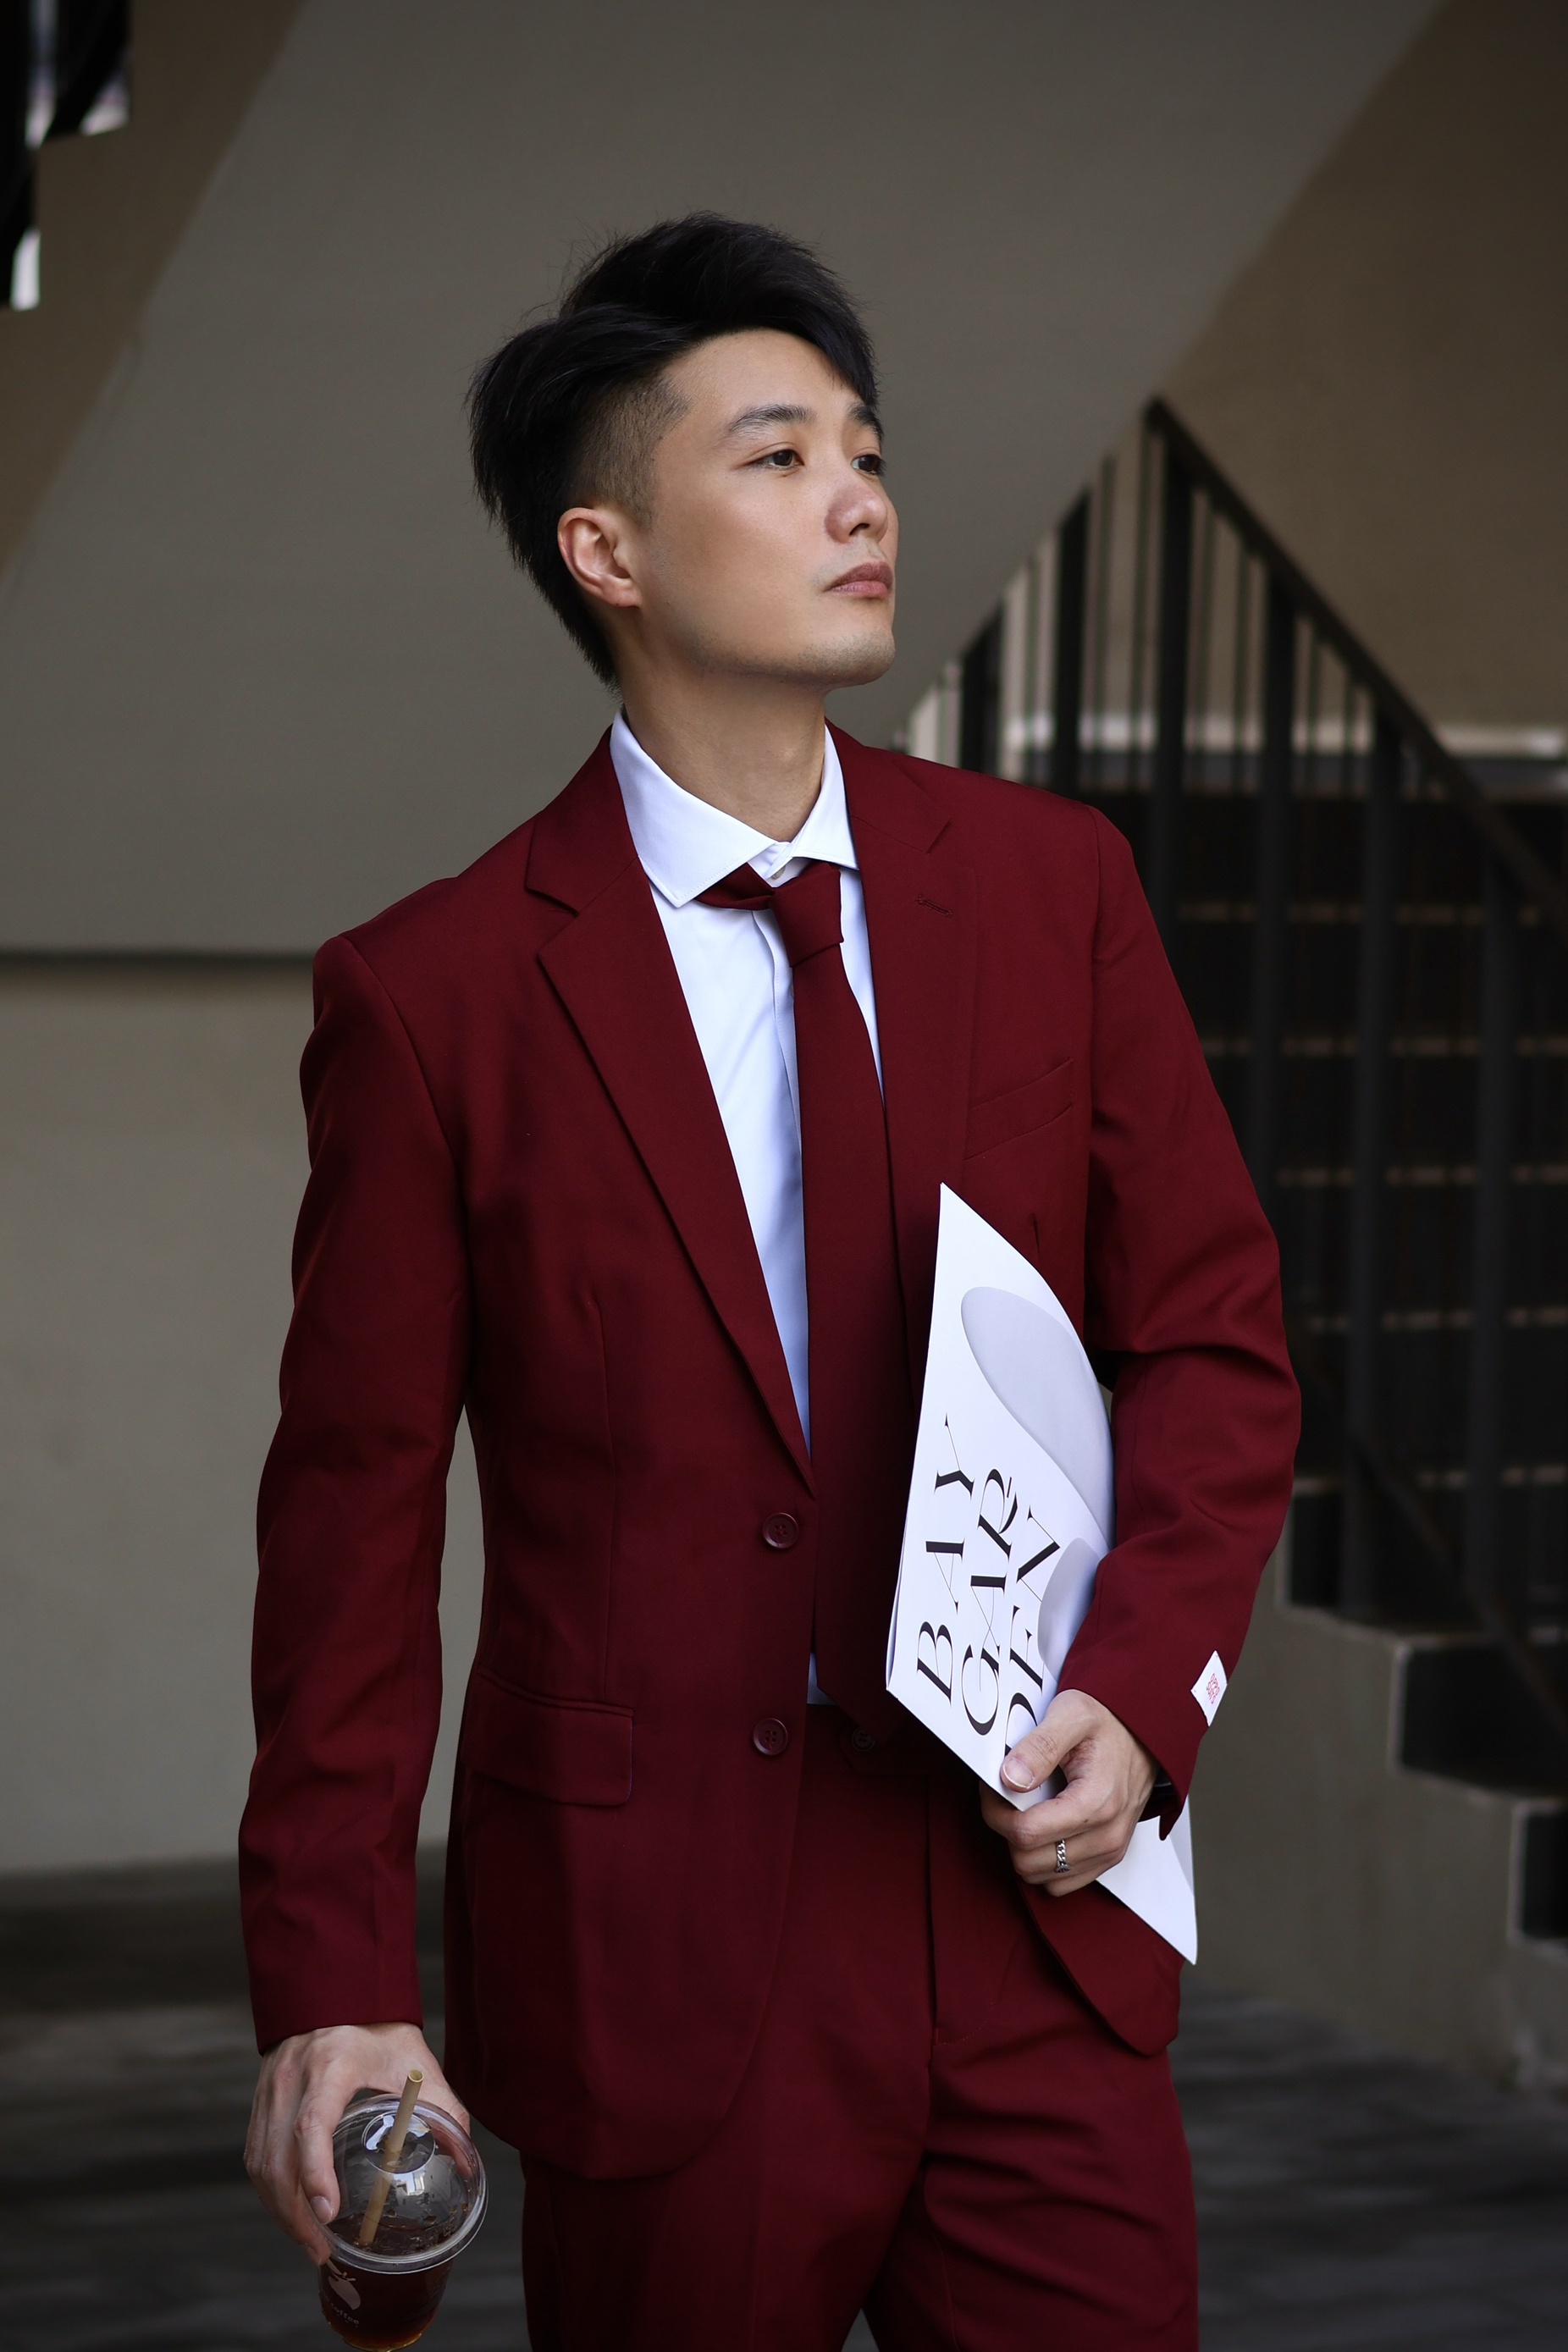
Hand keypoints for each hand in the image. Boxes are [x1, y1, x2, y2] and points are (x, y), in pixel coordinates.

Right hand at [245, 2022, 466, 2261]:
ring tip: (310, 2243)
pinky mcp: (261, 2100)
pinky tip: (291, 2213)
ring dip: (280, 2211)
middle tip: (323, 2250)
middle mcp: (292, 2076)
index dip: (315, 2173)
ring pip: (260, 2163)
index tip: (330, 2213)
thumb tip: (465, 2162)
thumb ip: (445, 2110)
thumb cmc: (382, 2029)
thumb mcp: (417, 2063)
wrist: (342, 1992)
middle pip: (278, 2158)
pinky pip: (255, 2155)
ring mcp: (270, 2088)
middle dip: (296, 2214)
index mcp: (331, 2063)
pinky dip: (270, 2191)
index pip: (311, 2124)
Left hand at [980, 1688, 1157, 1893]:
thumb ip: (1039, 1746)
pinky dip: (1044, 1860)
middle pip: (1027, 1860)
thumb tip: (1010, 1779)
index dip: (996, 1809)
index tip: (993, 1786)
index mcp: (1096, 1803)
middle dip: (1006, 1828)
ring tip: (1026, 1810)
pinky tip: (1044, 1827)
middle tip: (1006, 1796)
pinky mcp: (1108, 1858)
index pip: (1025, 1832)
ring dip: (1023, 1847)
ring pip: (1040, 1875)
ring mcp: (1109, 1851)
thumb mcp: (1071, 1715)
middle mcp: (1106, 1836)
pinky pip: (1061, 1882)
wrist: (1142, 1734)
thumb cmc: (1108, 1723)